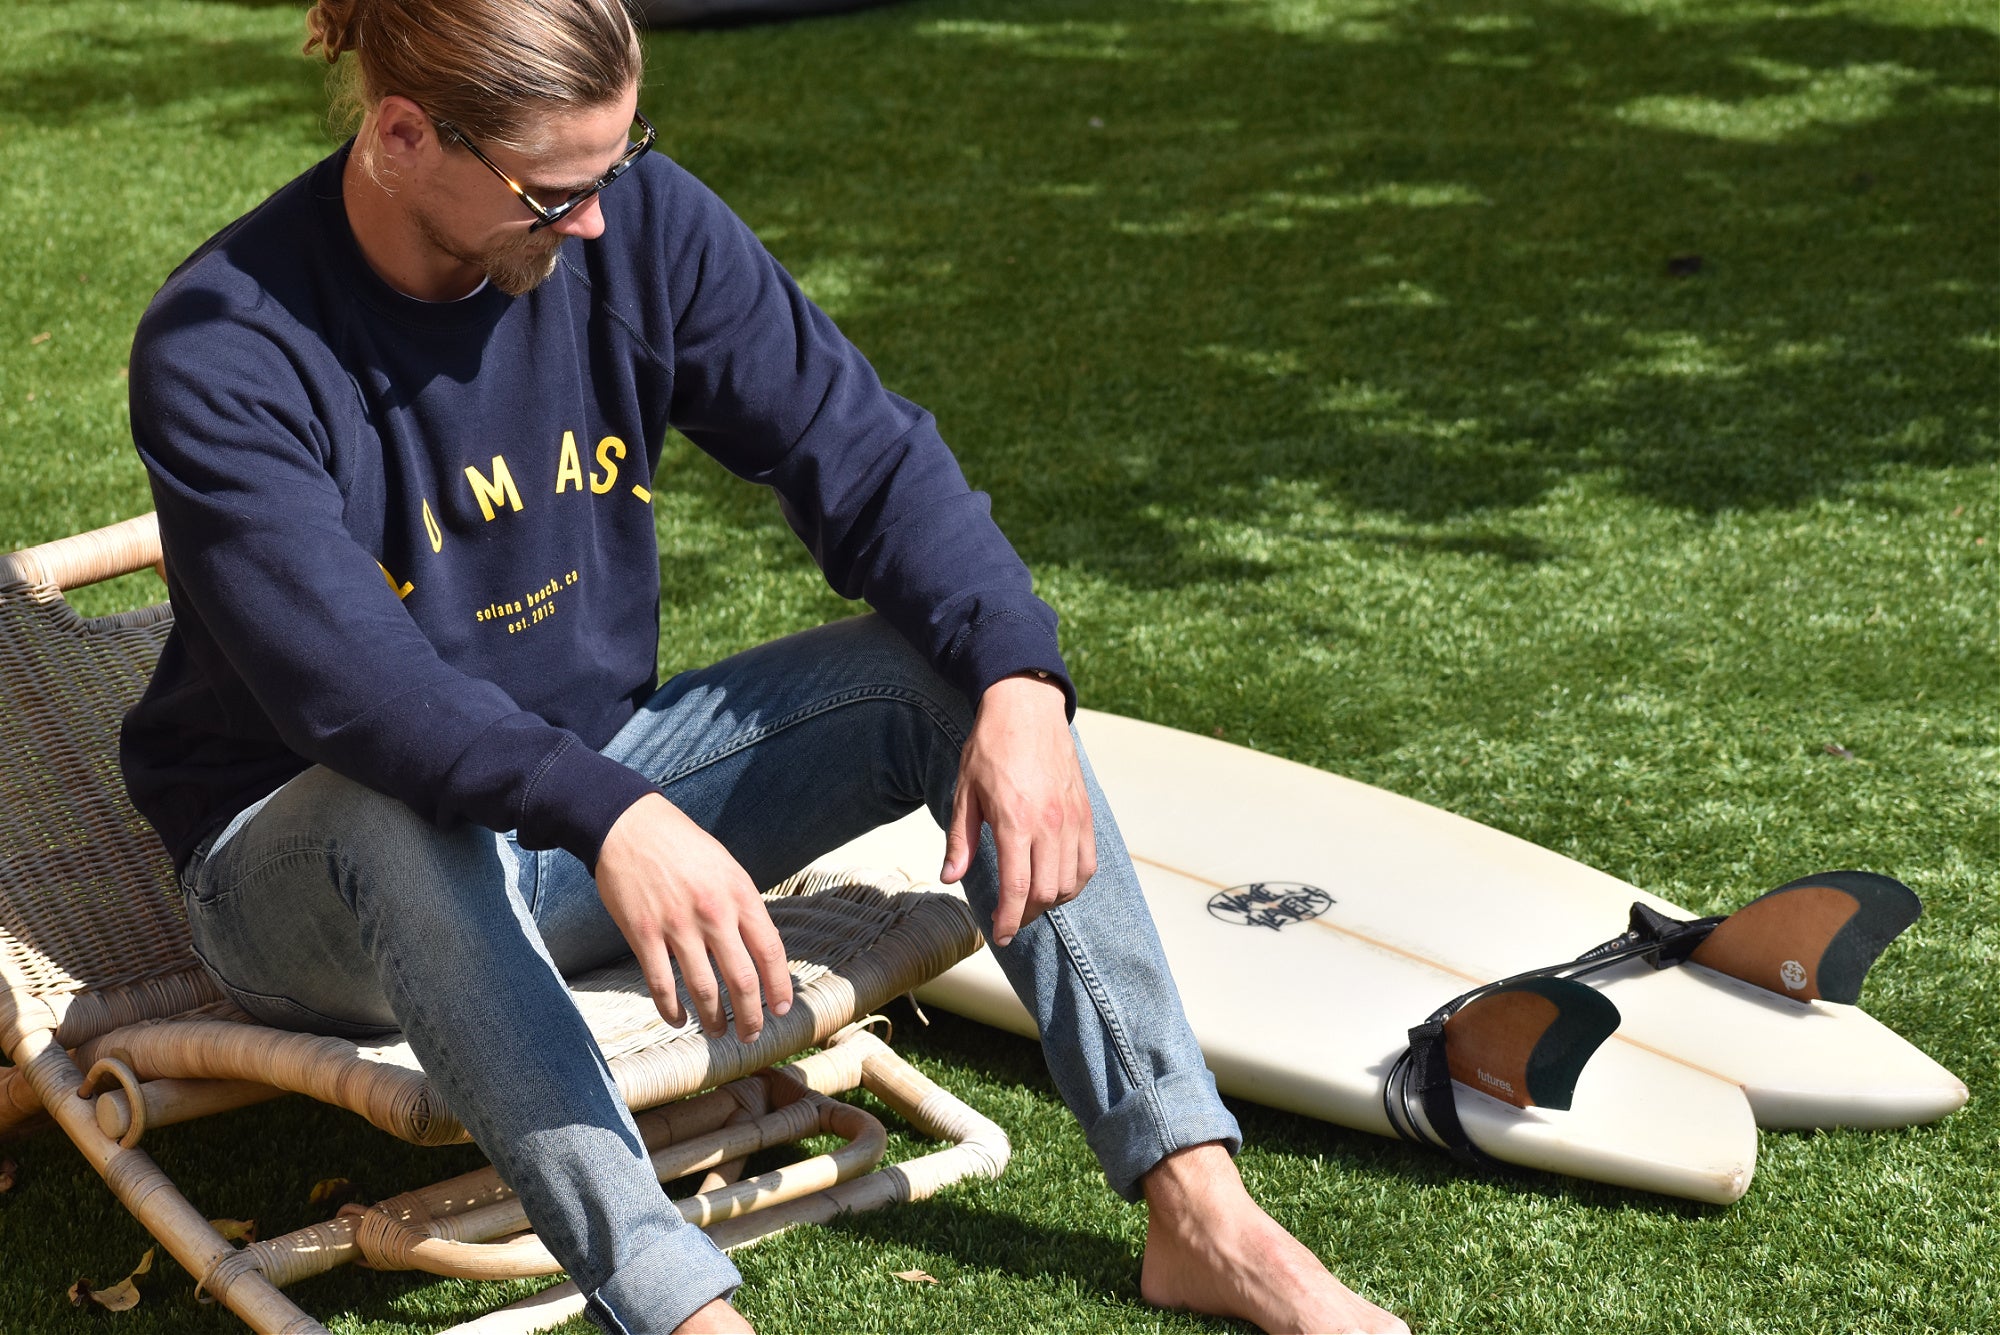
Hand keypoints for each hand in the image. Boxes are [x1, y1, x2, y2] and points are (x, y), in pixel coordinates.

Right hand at [595, 793, 793, 1041]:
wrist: (628, 825)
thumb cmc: (683, 846)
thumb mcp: (727, 867)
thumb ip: (744, 906)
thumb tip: (760, 951)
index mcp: (740, 894)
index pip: (770, 951)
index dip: (778, 987)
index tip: (781, 1010)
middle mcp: (713, 913)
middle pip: (741, 979)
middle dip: (750, 1015)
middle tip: (752, 1035)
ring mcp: (677, 925)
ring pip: (703, 989)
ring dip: (713, 1019)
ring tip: (717, 1034)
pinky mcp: (643, 934)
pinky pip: (661, 984)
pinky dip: (671, 1009)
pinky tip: (679, 1019)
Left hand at [942, 673, 1095, 946]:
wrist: (1027, 707)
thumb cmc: (991, 747)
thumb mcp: (965, 792)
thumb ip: (960, 840)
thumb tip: (951, 877)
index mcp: (1015, 822)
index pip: (1016, 889)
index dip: (1007, 920)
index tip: (999, 935)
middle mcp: (1049, 825)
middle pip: (1046, 892)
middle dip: (1025, 914)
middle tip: (1008, 917)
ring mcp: (1072, 819)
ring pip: (1071, 883)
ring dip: (1050, 900)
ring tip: (1030, 899)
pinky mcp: (1086, 813)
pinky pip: (1088, 863)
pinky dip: (1075, 882)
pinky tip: (1058, 881)